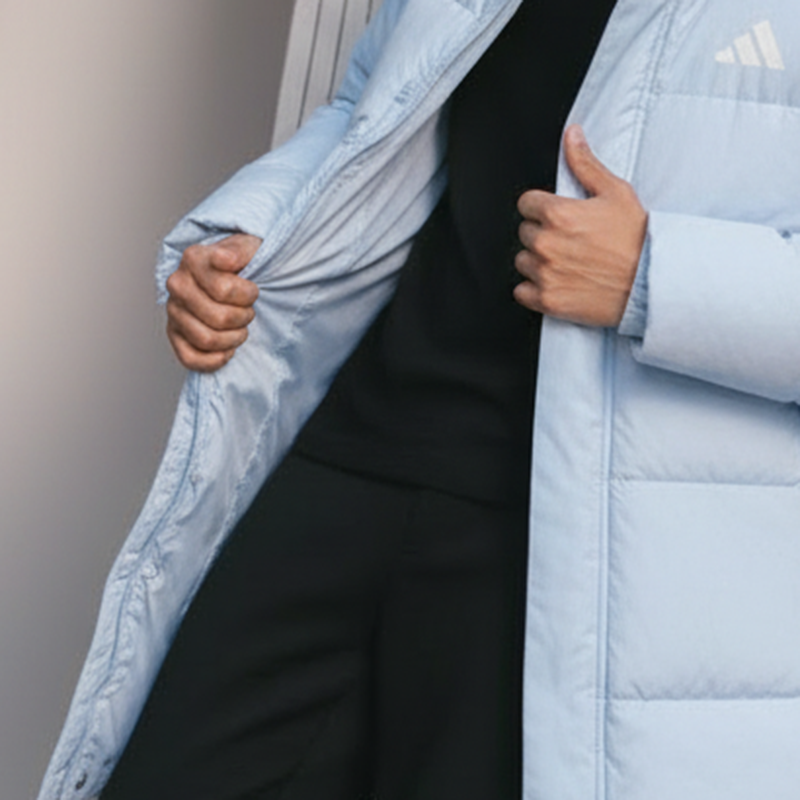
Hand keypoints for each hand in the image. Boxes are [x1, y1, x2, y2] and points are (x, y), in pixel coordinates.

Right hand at [166, 233, 261, 370]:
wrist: (233, 274)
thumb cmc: (243, 262)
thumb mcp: (249, 247)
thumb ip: (240, 251)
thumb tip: (227, 259)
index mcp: (193, 259)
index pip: (225, 290)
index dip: (248, 295)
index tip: (251, 289)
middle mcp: (178, 284)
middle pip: (219, 318)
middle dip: (244, 318)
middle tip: (248, 311)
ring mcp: (174, 310)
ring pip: (207, 339)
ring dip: (234, 339)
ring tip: (240, 328)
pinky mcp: (174, 334)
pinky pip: (190, 358)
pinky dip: (215, 359)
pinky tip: (227, 349)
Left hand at [513, 124, 646, 326]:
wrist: (651, 282)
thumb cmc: (637, 238)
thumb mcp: (616, 193)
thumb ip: (586, 164)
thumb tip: (571, 136)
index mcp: (557, 214)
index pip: (527, 204)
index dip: (542, 208)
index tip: (558, 217)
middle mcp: (546, 244)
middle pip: (525, 232)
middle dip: (543, 234)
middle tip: (570, 241)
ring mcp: (545, 273)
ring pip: (523, 262)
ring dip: (538, 262)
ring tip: (567, 262)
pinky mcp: (547, 300)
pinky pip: (522, 292)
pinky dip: (534, 289)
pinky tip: (558, 282)